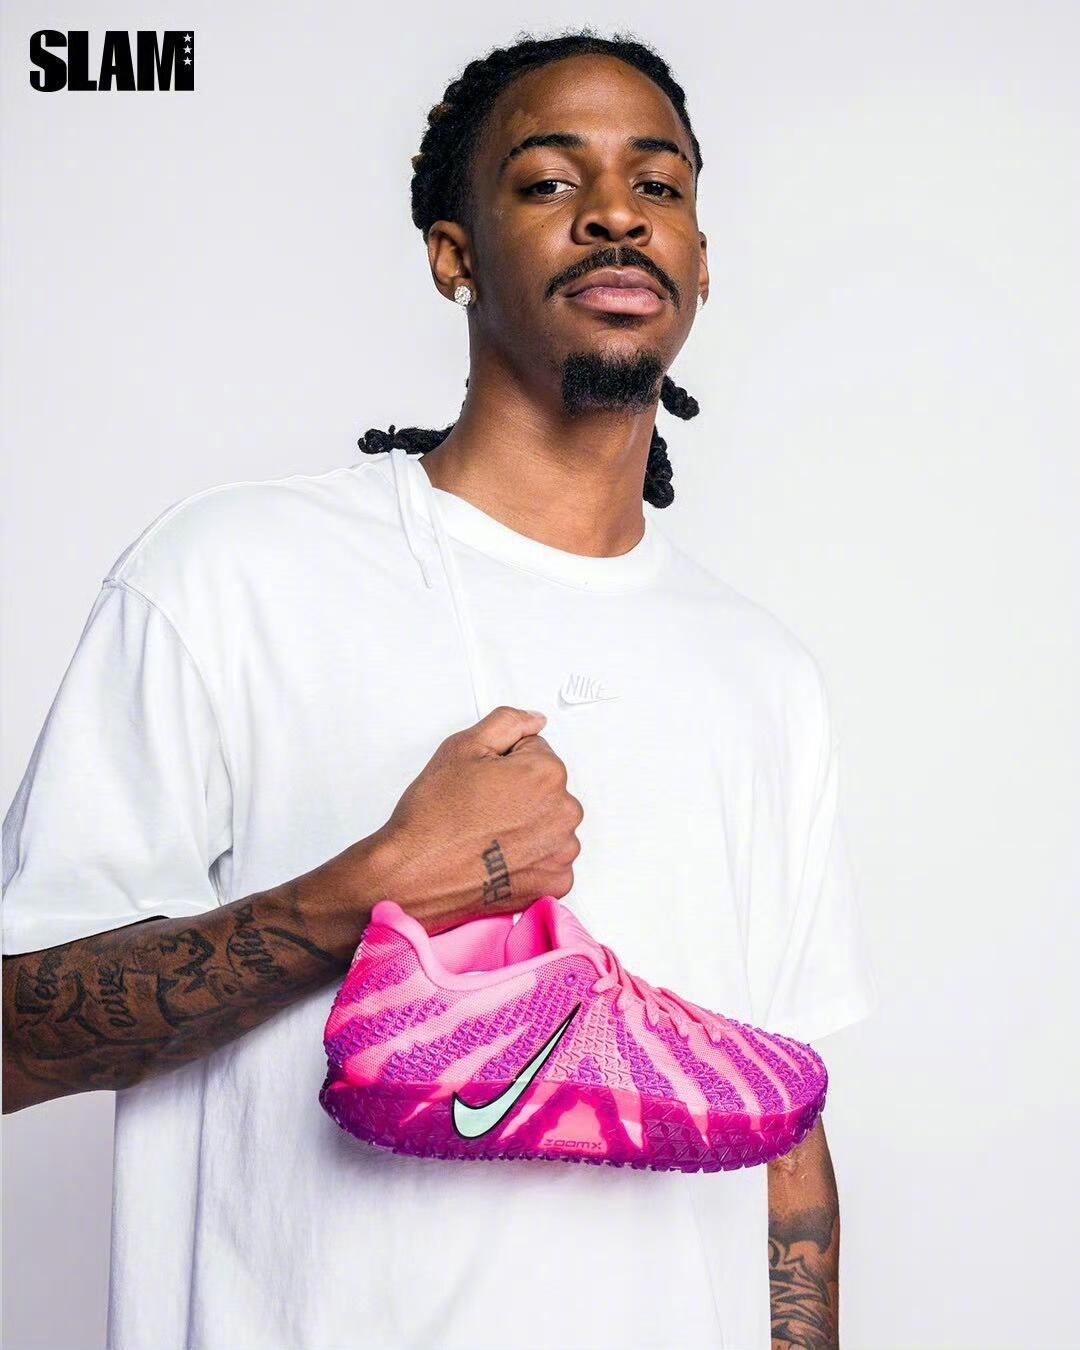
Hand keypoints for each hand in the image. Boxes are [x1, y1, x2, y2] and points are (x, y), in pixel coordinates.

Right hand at [364, 706, 583, 933]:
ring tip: (488, 835)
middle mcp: (564, 812)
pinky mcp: (554, 882)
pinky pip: (550, 860)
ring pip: (549, 823)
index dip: (505, 764)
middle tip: (482, 809)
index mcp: (546, 773)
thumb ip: (507, 723)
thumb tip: (534, 720)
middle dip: (520, 794)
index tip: (484, 783)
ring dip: (527, 826)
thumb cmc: (434, 817)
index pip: (537, 751)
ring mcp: (561, 851)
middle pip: (547, 789)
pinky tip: (500, 859)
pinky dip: (530, 860)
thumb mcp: (462, 747)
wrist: (414, 874)